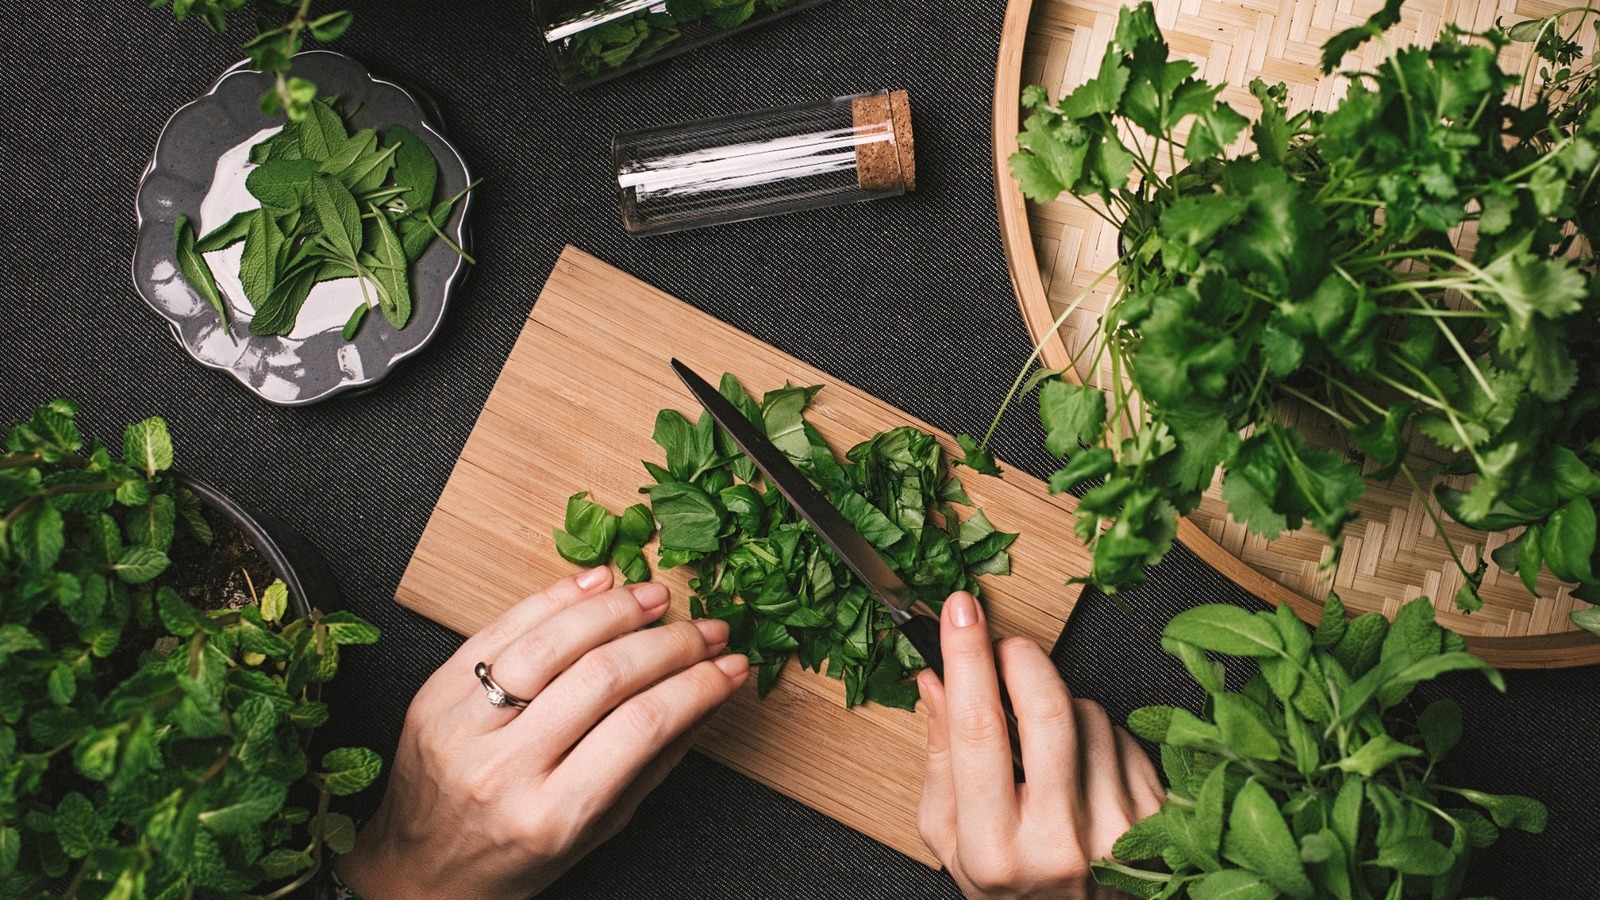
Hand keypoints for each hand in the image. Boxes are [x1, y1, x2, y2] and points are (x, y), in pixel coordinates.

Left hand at [336, 568, 748, 897]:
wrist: (416, 874)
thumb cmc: (512, 860)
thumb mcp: (596, 829)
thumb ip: (651, 763)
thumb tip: (708, 697)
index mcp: (550, 814)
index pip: (641, 726)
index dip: (697, 684)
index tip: (730, 665)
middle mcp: (502, 769)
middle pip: (601, 678)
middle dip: (667, 644)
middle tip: (705, 628)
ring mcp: (460, 727)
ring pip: (548, 645)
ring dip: (612, 610)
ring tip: (655, 597)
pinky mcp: (433, 695)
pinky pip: (499, 631)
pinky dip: (552, 599)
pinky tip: (595, 584)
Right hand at [917, 591, 1164, 899]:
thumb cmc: (1011, 886)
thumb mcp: (951, 839)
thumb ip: (940, 758)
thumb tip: (935, 679)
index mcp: (996, 849)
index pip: (980, 731)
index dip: (967, 658)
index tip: (959, 610)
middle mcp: (1062, 843)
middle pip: (1047, 709)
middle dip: (1021, 657)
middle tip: (1004, 647)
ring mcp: (1119, 831)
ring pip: (1087, 713)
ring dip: (1057, 704)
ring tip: (1043, 747)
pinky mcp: (1158, 818)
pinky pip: (1120, 734)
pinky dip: (1094, 734)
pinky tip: (1080, 769)